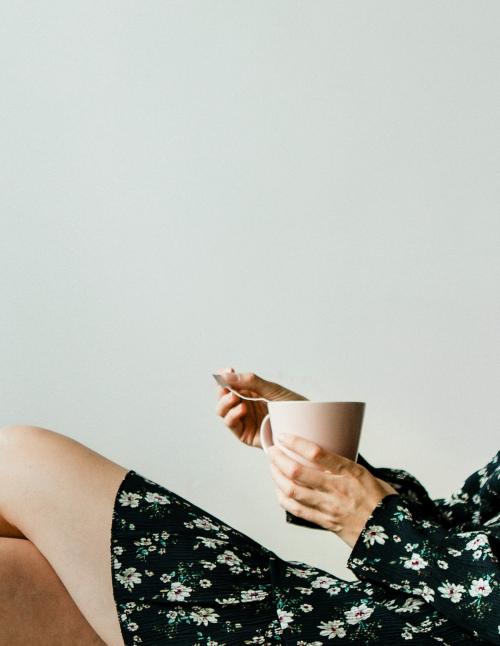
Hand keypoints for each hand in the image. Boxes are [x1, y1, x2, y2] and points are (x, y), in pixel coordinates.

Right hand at [214, 367, 307, 448]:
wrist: (306, 426)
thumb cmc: (293, 406)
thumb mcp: (272, 389)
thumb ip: (250, 381)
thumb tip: (227, 374)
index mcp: (250, 393)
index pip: (230, 384)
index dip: (224, 377)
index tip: (227, 370)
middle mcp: (244, 406)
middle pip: (223, 398)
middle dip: (222, 391)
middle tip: (226, 386)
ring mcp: (244, 420)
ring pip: (222, 411)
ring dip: (224, 403)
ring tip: (234, 397)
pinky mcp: (246, 435)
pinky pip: (231, 424)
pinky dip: (232, 416)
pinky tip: (242, 409)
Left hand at [268, 433, 397, 547]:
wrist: (392, 536)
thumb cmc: (382, 502)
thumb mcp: (367, 475)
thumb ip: (344, 466)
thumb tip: (323, 454)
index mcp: (350, 472)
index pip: (316, 453)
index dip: (295, 442)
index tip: (283, 435)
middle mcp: (337, 489)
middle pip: (297, 472)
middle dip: (278, 458)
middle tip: (271, 449)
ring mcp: (329, 507)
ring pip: (292, 491)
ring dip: (276, 477)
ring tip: (272, 466)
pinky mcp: (325, 522)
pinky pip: (297, 510)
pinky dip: (283, 498)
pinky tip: (279, 490)